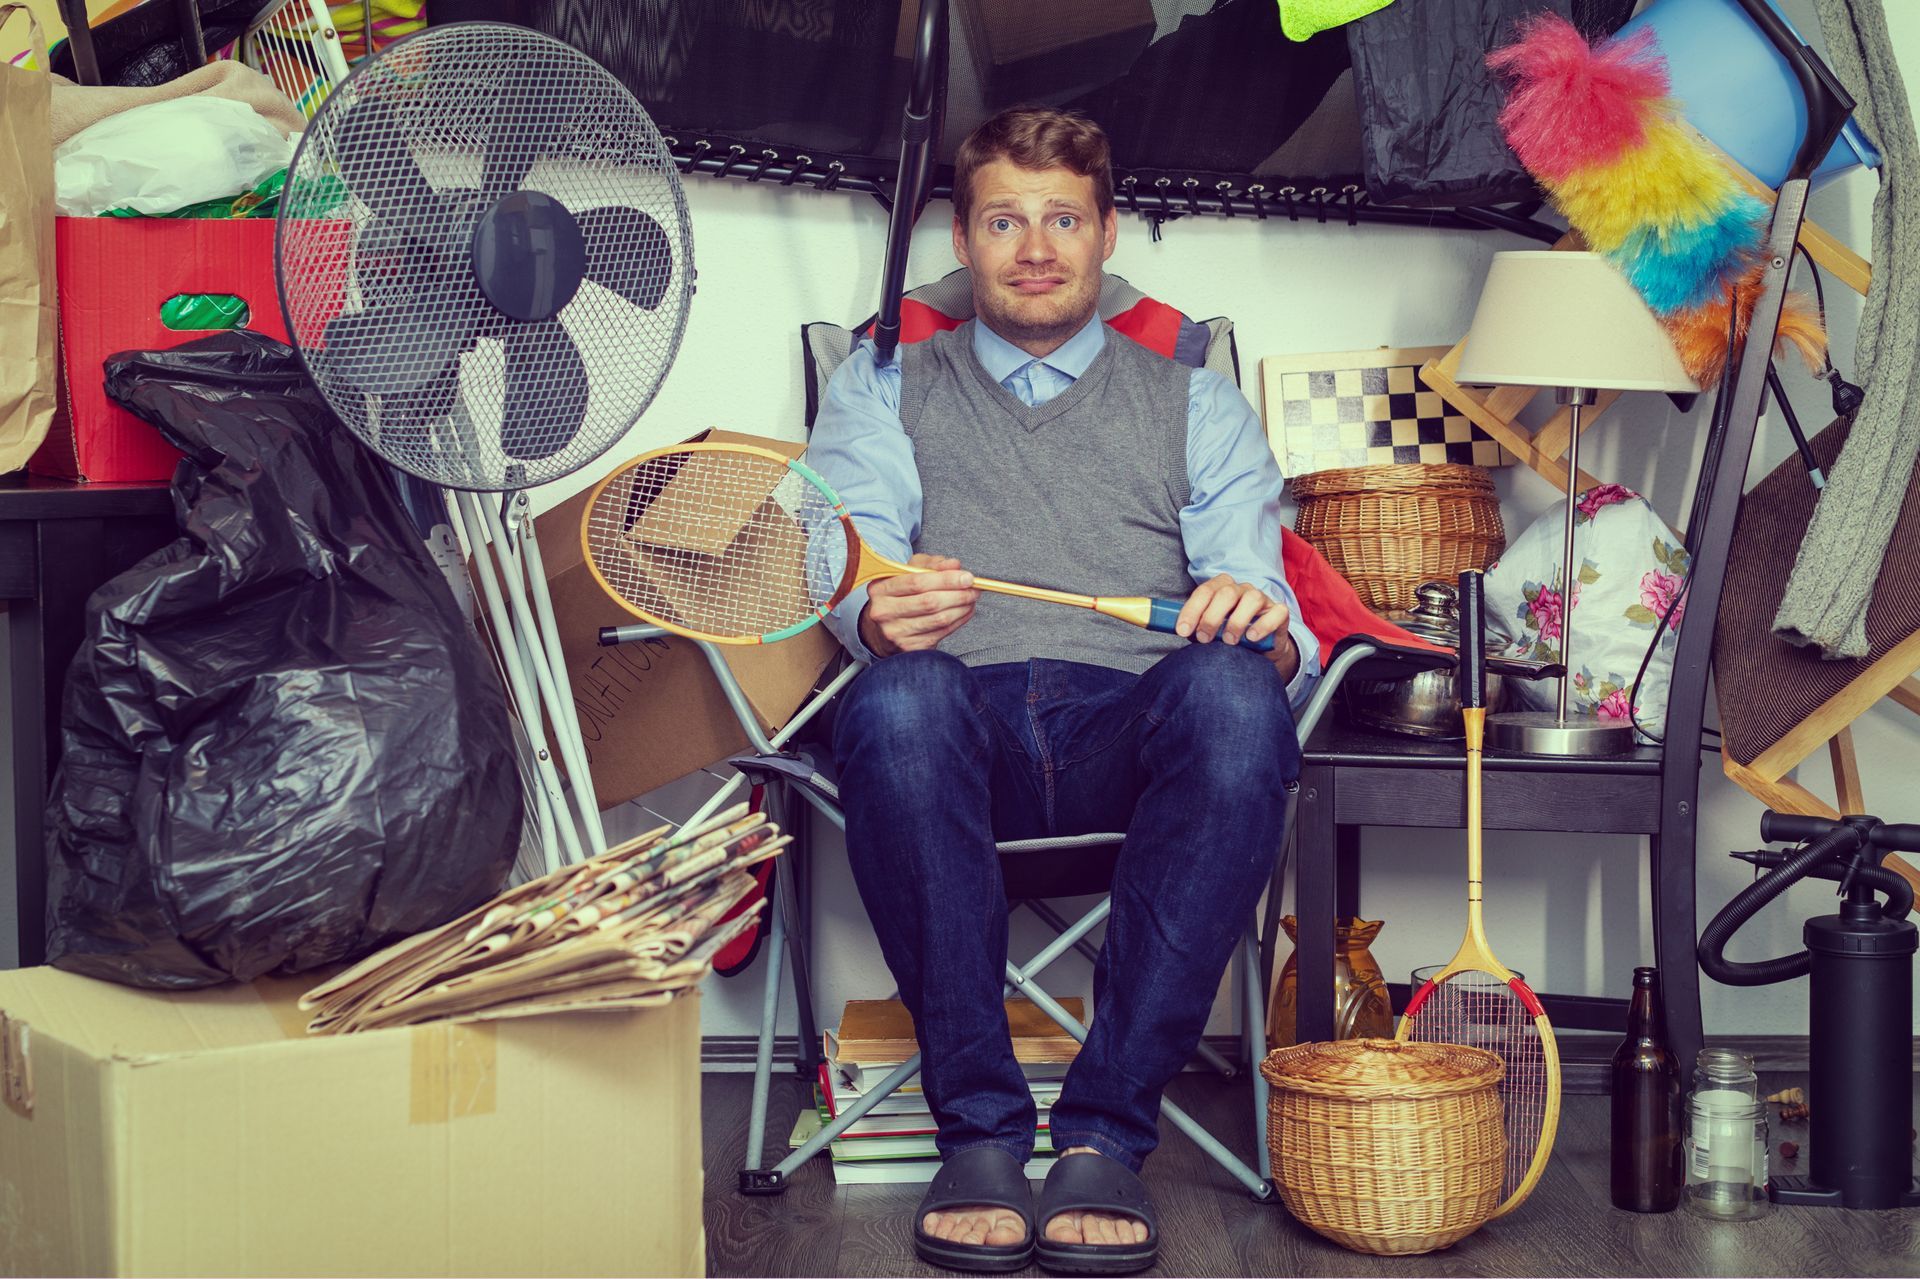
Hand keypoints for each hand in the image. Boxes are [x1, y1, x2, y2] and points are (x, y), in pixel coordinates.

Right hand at [858, 554, 979, 657]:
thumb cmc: (899, 594)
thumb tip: (954, 565)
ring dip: (962, 608)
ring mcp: (895, 632)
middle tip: (974, 589)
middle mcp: (883, 612)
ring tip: (971, 599)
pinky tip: (965, 611)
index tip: (967, 577)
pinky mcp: (909, 648)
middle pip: (929, 602)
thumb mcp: (909, 572)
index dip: (946, 579)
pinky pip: (942, 633)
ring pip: (939, 620)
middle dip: (958, 595)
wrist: (882, 628)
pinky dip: (959, 621)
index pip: (917, 582)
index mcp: (880, 589)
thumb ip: (932, 564)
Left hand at [1175, 573, 1300, 681]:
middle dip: (1212, 617)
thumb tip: (1169, 628)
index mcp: (1221, 588)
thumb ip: (1193, 626)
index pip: (1204, 591)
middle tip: (1204, 639)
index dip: (1192, 610)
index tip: (1182, 631)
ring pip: (1251, 599)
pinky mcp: (1280, 612)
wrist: (1259, 648)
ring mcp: (1262, 598)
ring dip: (1237, 621)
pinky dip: (1263, 625)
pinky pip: (1276, 612)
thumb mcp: (1208, 630)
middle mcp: (1241, 589)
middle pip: (1226, 593)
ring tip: (1229, 641)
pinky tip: (1251, 638)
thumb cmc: (1228, 635)